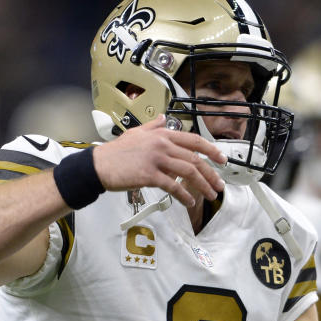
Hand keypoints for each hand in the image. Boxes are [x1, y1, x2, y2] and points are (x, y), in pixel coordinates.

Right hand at [92, 116, 225, 206]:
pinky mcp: (149, 175)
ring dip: (202, 185)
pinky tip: (189, 202)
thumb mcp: (136, 132)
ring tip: (210, 195)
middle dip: (211, 173)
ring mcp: (156, 159)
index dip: (211, 150)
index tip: (222, 159)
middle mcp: (161, 144)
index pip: (193, 140)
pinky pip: (172, 186)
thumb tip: (164, 118)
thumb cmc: (117, 151)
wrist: (98, 165)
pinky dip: (183, 196)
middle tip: (219, 184)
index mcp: (162, 134)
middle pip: (194, 158)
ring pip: (188, 172)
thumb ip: (153, 126)